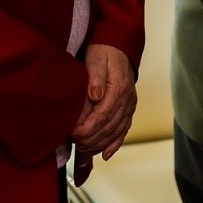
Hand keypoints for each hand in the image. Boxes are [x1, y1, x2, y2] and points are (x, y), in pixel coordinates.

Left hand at [70, 44, 135, 160]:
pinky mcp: (128, 110)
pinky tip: (105, 154)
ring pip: (116, 132)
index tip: (73, 134)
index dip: (88, 128)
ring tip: (83, 151)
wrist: (118, 48)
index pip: (103, 115)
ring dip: (99, 144)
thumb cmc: (104, 52)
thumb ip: (95, 76)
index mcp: (119, 89)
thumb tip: (94, 94)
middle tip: (74, 143)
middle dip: (90, 139)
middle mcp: (127, 100)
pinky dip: (114, 144)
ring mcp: (129, 106)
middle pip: (109, 127)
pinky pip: (123, 130)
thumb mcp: (96, 59)